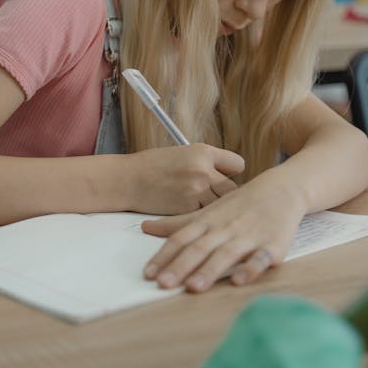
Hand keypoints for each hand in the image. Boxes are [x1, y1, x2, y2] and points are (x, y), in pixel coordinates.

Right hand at [127, 143, 243, 214]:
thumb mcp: (183, 153)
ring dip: (213, 206)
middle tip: (210, 193)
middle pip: (233, 188)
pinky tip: (187, 208)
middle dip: (224, 193)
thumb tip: (227, 174)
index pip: (238, 165)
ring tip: (198, 202)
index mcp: (204, 152)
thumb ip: (206, 162)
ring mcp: (197, 191)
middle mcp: (203, 170)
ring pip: (221, 204)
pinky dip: (199, 214)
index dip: (231, 172)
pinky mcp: (188, 209)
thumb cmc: (154, 166)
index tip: (223, 175)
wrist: (129, 180)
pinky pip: (205, 214)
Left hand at [141, 167, 305, 291]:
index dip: (163, 256)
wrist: (281, 189)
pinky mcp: (272, 245)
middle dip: (180, 266)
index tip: (147, 274)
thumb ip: (177, 223)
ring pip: (226, 254)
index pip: (181, 239)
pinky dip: (249, 268)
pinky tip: (238, 280)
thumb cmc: (239, 205)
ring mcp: (248, 237)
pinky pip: (260, 258)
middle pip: (199, 248)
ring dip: (209, 270)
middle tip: (163, 284)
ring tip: (193, 287)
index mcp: (207, 222)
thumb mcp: (207, 212)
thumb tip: (144, 227)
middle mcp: (225, 229)